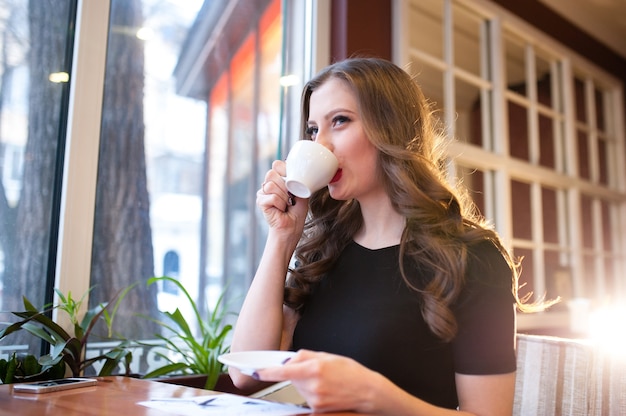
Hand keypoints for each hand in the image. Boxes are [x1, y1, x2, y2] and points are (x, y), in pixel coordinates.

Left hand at [254, 350, 382, 413]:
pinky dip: (311, 393)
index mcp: (314, 368)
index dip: (267, 372)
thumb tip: (289, 360)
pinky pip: (306, 398)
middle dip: (297, 373)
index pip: (283, 371)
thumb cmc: (351, 372)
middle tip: (316, 370)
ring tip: (326, 381)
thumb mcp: (328, 356)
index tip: (256, 372)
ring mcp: (314, 400)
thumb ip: (306, 356)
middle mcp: (312, 385)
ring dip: (305, 384)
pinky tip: (327, 390)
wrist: (367, 392)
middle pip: (292, 378)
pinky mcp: (317, 410)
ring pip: (299, 388)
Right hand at [257, 160, 307, 234]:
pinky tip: (280, 209)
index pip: (277, 165)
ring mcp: (262, 193)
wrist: (292, 227)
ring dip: (283, 197)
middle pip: (271, 173)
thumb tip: (297, 171)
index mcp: (278, 179)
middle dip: (284, 186)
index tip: (292, 183)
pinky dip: (280, 204)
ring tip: (285, 204)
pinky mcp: (260, 201)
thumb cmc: (296, 212)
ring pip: (271, 185)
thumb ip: (298, 180)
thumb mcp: (301, 192)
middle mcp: (268, 184)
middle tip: (289, 197)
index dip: (285, 171)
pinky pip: (272, 197)